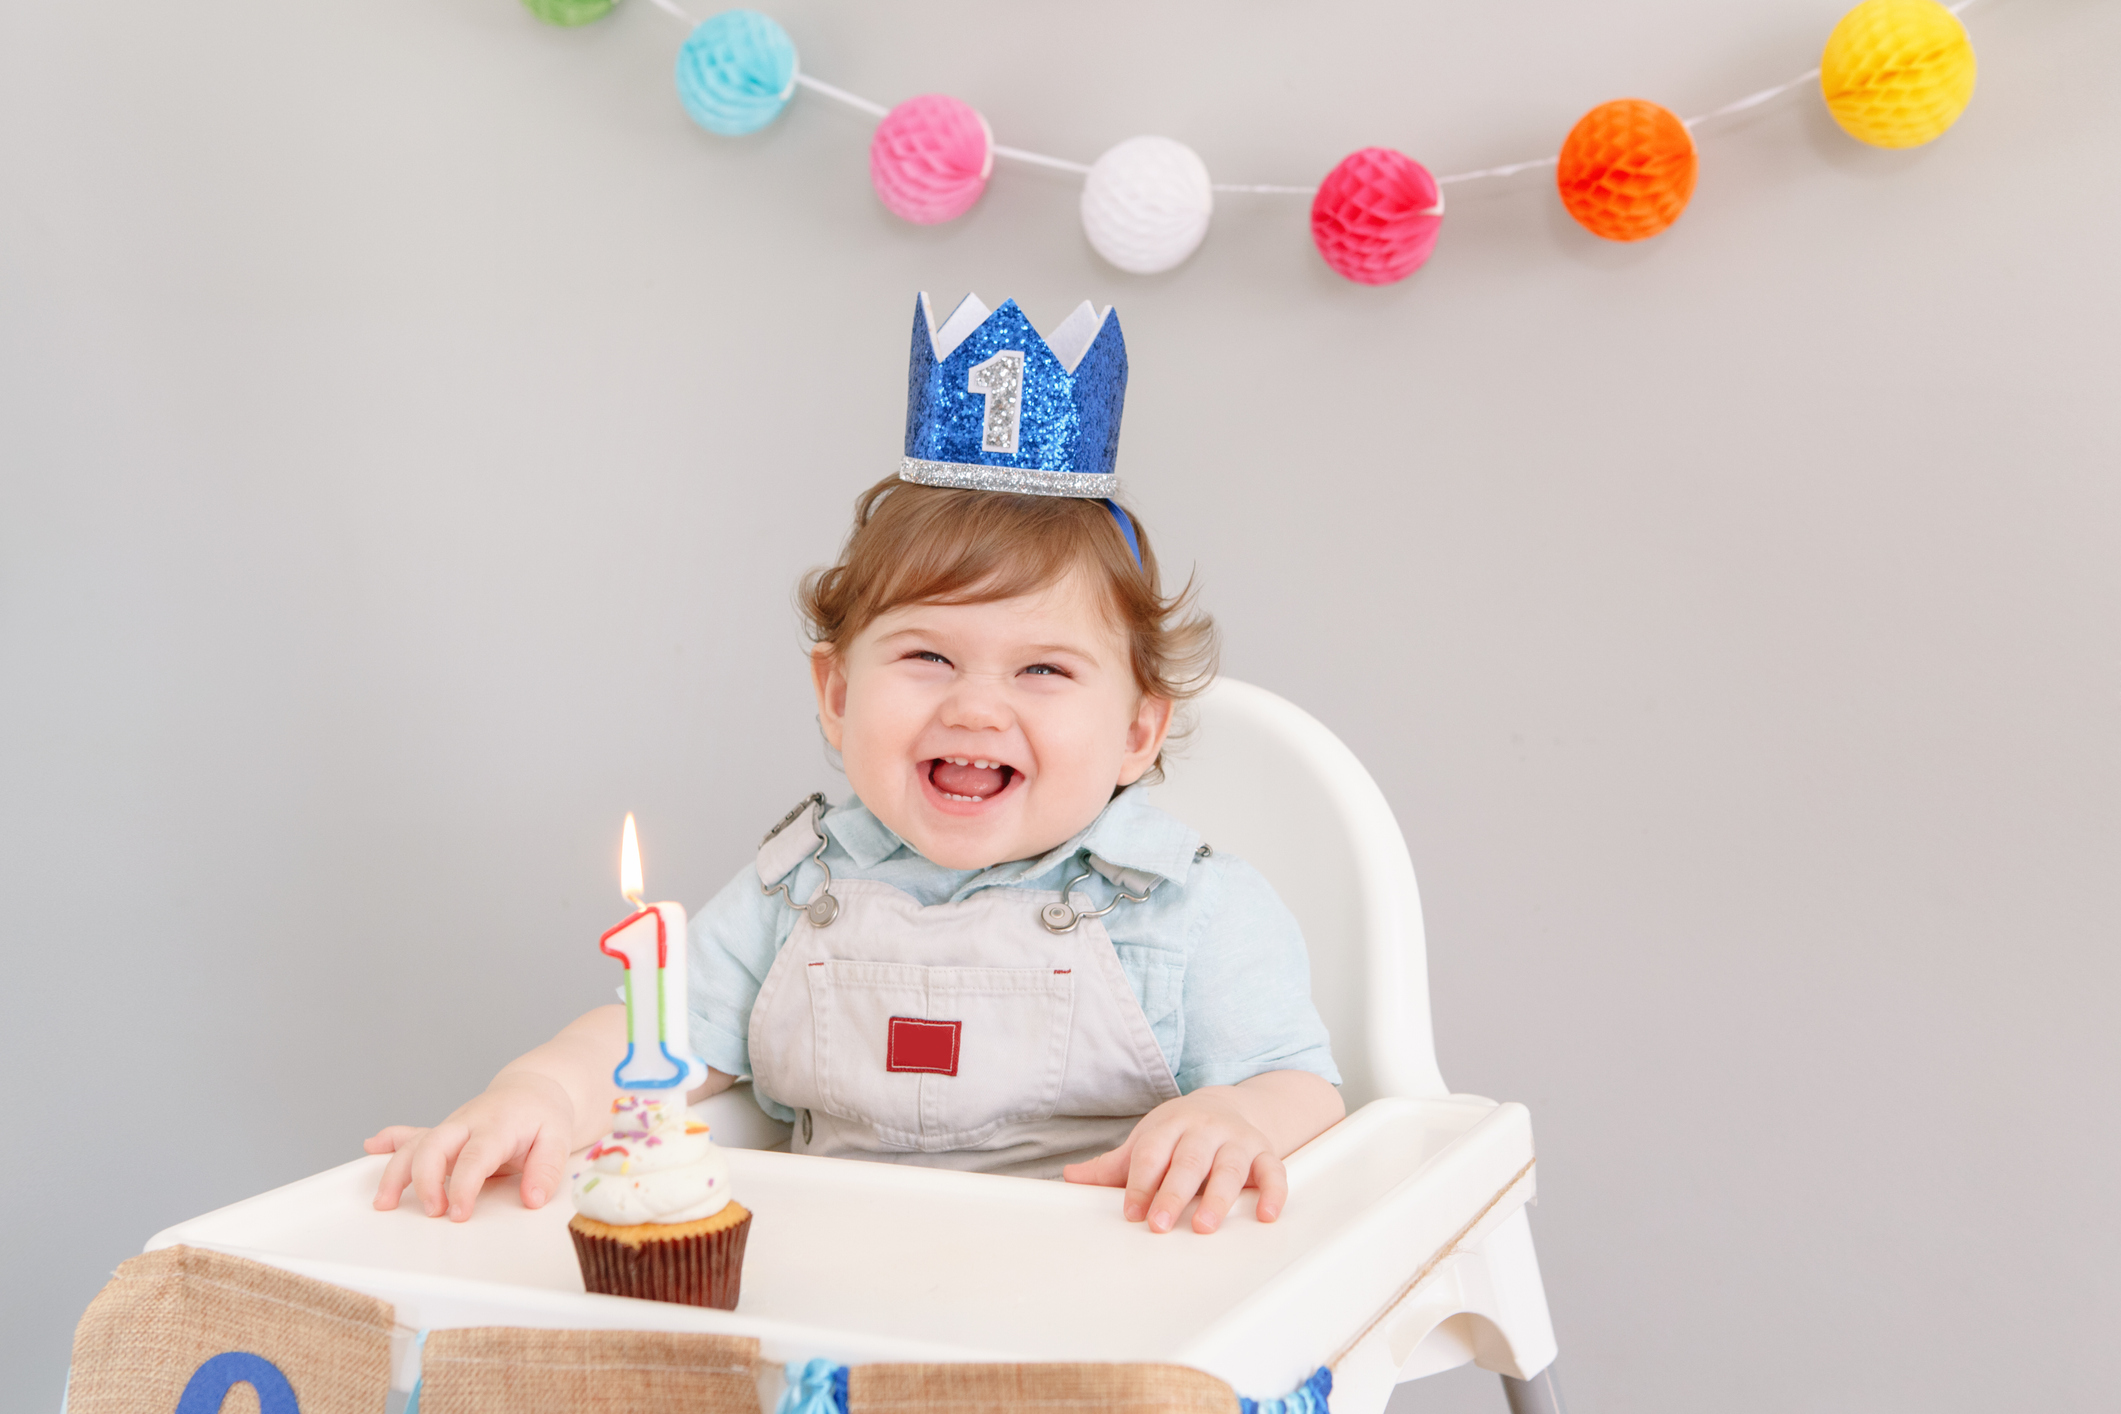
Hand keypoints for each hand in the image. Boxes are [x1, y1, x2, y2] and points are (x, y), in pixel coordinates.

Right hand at [365, 1071, 574, 1221]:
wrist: (534, 1089)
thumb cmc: (544, 1116)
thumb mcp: (559, 1139)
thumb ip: (547, 1170)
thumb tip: (532, 1199)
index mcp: (497, 1126)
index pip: (474, 1157)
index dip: (463, 1186)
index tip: (459, 1213)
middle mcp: (467, 1124)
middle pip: (433, 1146)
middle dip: (425, 1181)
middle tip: (434, 1213)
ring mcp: (451, 1128)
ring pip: (414, 1144)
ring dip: (395, 1171)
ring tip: (384, 1203)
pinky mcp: (442, 1133)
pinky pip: (411, 1134)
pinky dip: (390, 1140)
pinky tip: (371, 1146)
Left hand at [1061, 1087, 1288, 1234]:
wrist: (1228, 1105)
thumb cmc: (1180, 1133)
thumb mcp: (1147, 1141)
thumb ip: (1113, 1166)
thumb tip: (1070, 1178)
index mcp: (1171, 1125)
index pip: (1153, 1153)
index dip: (1141, 1183)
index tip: (1131, 1212)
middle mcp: (1206, 1129)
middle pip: (1189, 1161)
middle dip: (1174, 1193)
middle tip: (1160, 1224)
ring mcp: (1238, 1140)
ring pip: (1230, 1168)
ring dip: (1218, 1197)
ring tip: (1204, 1226)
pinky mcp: (1265, 1153)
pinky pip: (1274, 1172)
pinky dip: (1273, 1193)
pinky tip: (1266, 1215)